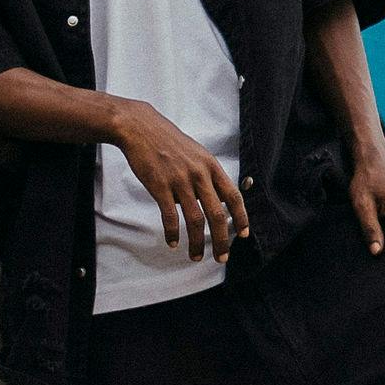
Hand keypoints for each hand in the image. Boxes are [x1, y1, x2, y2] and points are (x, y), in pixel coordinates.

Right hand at [106, 101, 249, 260]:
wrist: (140, 127)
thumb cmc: (167, 141)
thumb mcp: (196, 153)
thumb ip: (207, 175)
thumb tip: (215, 199)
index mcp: (210, 166)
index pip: (233, 196)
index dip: (242, 217)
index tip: (243, 233)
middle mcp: (199, 174)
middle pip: (217, 214)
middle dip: (222, 240)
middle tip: (222, 256)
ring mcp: (179, 181)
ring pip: (195, 220)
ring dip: (197, 243)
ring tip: (195, 256)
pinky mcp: (160, 186)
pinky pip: (170, 217)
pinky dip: (173, 233)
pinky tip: (172, 242)